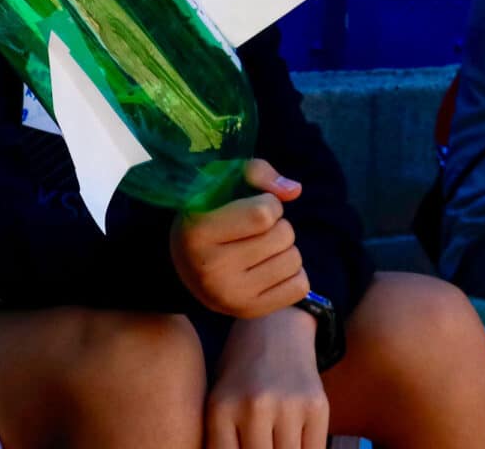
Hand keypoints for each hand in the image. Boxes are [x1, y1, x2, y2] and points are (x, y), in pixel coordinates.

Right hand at [169, 159, 308, 317]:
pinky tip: (268, 268)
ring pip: (295, 259)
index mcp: (197, 231)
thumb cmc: (208, 215)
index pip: (264, 213)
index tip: (252, 205)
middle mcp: (211, 268)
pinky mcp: (249, 312)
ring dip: (285, 248)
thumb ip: (257, 173)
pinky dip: (292, 272)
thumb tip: (295, 190)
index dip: (268, 202)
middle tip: (256, 229)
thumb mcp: (220, 183)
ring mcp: (230, 295)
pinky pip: (301, 286)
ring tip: (261, 248)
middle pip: (283, 235)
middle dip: (278, 225)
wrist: (184, 267)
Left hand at [206, 309, 328, 448]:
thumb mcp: (219, 400)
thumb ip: (223, 438)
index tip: (243, 447)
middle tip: (260, 442)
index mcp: (221, 408)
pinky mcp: (317, 406)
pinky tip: (295, 441)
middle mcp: (254, 407)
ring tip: (274, 439)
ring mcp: (288, 406)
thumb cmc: (240, 372)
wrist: (275, 328)